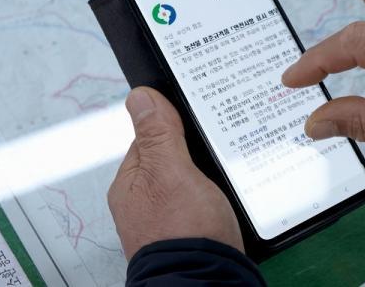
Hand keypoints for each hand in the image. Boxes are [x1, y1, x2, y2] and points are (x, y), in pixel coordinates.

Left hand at [108, 87, 242, 259]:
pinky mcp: (195, 231)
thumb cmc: (184, 233)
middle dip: (198, 152)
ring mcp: (171, 217)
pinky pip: (207, 201)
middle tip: (219, 150)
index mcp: (132, 184)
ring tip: (230, 174)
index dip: (177, 125)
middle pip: (176, 158)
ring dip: (213, 175)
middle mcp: (147, 202)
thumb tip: (140, 97)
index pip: (152, 137)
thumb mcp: (172, 171)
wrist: (208, 282)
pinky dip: (220, 196)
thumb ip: (159, 134)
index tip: (201, 119)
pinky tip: (232, 196)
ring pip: (195, 180)